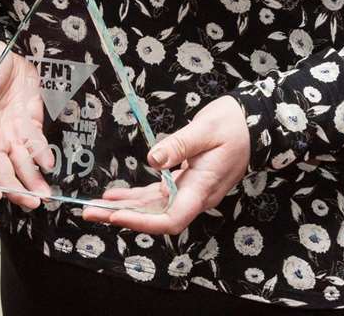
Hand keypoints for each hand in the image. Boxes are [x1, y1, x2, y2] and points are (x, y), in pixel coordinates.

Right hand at [0, 41, 54, 209]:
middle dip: (12, 189)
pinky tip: (49, 164)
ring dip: (31, 183)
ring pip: (19, 166)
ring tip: (43, 195)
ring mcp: (11, 136)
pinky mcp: (30, 129)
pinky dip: (43, 157)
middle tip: (28, 201)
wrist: (6, 56)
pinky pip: (36, 147)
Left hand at [80, 95, 249, 235]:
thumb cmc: (234, 125)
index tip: (116, 216)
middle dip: (122, 218)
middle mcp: (195, 195)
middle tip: (89, 213)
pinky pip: (157, 195)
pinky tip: (115, 195)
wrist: (253, 122)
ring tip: (94, 207)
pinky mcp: (185, 180)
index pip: (171, 219)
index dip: (142, 222)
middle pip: (155, 218)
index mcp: (202, 188)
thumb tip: (153, 160)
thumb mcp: (206, 129)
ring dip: (125, 208)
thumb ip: (179, 145)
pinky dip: (135, 196)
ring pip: (153, 208)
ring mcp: (190, 190)